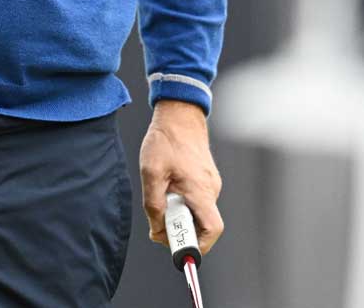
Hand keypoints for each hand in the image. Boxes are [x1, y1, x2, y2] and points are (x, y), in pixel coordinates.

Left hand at [139, 99, 224, 253]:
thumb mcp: (151, 173)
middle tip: (158, 223)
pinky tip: (168, 188)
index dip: (198, 246)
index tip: (178, 247)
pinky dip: (182, 203)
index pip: (212, 230)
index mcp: (200, 190)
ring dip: (179, 215)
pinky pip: (196, 201)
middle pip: (201, 225)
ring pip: (197, 213)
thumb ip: (154, 205)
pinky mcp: (205, 180)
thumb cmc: (166, 140)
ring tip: (162, 197)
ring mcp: (210, 184)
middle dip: (180, 230)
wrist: (180, 114)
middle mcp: (210, 190)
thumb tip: (158, 230)